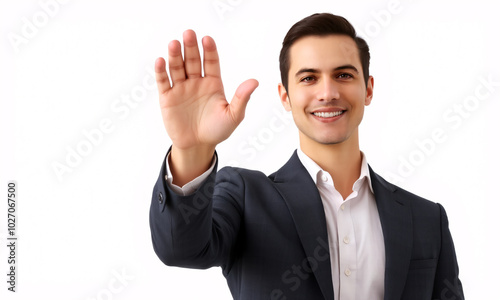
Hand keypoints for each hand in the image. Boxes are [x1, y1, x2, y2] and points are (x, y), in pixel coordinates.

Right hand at [155, 30, 258, 150]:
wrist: (198, 146)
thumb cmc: (217, 130)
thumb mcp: (233, 116)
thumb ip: (242, 98)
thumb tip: (255, 81)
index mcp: (213, 83)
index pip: (211, 62)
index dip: (209, 51)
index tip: (207, 39)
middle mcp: (196, 82)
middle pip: (192, 60)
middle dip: (190, 47)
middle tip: (189, 33)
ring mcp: (181, 88)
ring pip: (177, 67)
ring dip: (175, 55)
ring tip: (174, 44)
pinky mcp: (167, 97)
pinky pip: (164, 82)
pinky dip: (161, 71)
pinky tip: (161, 61)